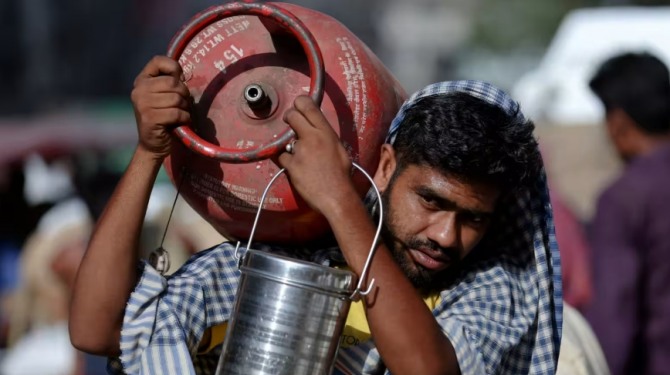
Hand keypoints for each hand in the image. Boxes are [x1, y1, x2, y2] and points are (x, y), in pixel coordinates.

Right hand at [130, 56, 191, 159]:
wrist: (154, 145)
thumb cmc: (164, 118)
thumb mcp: (165, 96)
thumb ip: (170, 82)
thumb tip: (182, 76)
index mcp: (141, 80)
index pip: (158, 61)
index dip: (174, 68)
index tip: (180, 80)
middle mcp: (138, 90)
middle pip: (172, 82)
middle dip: (184, 94)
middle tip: (182, 104)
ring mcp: (142, 104)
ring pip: (176, 98)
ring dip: (185, 108)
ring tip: (180, 114)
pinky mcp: (149, 118)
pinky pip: (176, 113)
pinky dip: (184, 118)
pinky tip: (181, 122)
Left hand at [278, 96, 357, 215]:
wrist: (336, 196)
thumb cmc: (341, 175)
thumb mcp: (339, 149)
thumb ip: (326, 137)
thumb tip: (317, 130)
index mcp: (327, 133)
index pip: (309, 107)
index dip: (299, 102)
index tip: (297, 106)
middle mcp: (312, 138)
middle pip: (293, 115)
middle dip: (289, 117)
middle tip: (289, 123)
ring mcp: (300, 151)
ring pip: (285, 139)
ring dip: (289, 146)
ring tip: (301, 158)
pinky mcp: (291, 165)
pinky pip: (282, 157)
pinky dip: (286, 162)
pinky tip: (296, 169)